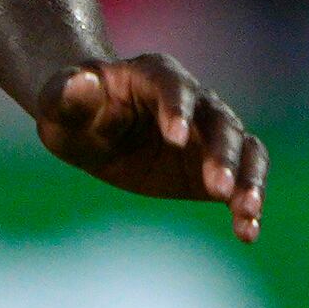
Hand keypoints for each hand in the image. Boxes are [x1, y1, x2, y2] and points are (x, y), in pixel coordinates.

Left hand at [39, 55, 266, 242]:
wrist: (96, 130)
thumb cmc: (75, 115)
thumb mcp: (59, 107)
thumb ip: (67, 96)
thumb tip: (83, 82)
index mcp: (152, 75)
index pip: (172, 85)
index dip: (178, 108)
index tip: (177, 139)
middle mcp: (193, 98)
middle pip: (218, 121)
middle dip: (221, 154)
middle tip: (217, 188)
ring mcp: (211, 131)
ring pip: (244, 148)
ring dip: (249, 179)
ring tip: (247, 211)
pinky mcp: (219, 164)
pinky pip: (246, 178)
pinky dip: (250, 203)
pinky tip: (247, 233)